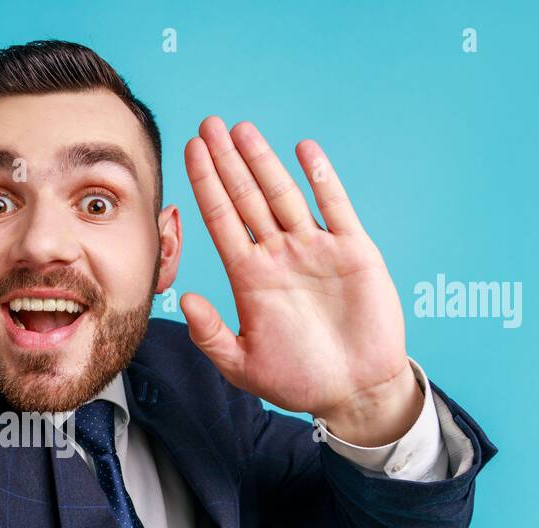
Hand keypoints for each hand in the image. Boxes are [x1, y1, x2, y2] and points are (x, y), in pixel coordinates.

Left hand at [180, 118, 421, 445]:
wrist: (354, 392)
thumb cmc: (298, 381)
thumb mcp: (243, 366)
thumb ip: (211, 335)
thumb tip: (184, 300)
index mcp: (250, 278)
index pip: (221, 220)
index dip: (205, 184)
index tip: (189, 150)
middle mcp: (278, 256)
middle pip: (247, 198)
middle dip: (227, 161)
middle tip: (208, 124)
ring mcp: (315, 250)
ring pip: (284, 195)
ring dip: (264, 162)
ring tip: (243, 130)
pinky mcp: (353, 252)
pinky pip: (335, 206)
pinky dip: (321, 178)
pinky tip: (304, 151)